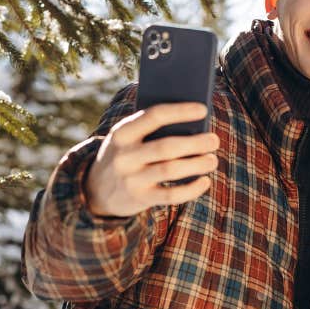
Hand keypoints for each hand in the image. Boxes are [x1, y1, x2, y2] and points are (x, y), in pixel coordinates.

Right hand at [84, 103, 218, 217]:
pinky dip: (192, 189)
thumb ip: (151, 130)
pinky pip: (171, 195)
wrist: (96, 189)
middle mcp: (124, 156)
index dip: (180, 111)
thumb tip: (194, 126)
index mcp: (122, 133)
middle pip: (167, 146)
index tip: (203, 110)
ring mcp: (131, 179)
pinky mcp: (139, 199)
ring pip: (171, 170)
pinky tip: (204, 181)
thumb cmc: (125, 154)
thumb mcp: (128, 138)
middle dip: (195, 143)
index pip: (154, 116)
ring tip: (212, 160)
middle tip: (214, 140)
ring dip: (197, 164)